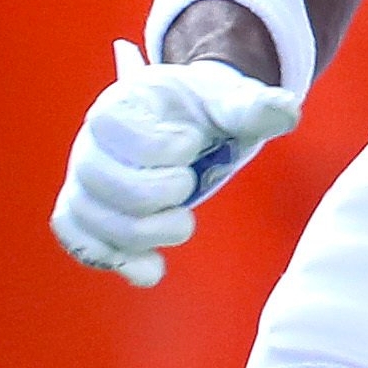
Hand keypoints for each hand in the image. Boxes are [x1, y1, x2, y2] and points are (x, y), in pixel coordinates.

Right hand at [50, 41, 302, 286]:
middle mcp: (88, 144)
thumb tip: (285, 111)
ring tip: (183, 223)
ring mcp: (82, 182)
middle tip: (189, 183)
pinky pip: (82, 244)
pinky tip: (152, 268)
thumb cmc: (205, 110)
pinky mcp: (83, 215)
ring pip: (96, 221)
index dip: (165, 146)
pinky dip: (118, 260)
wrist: (189, 125)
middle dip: (162, 193)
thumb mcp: (230, 99)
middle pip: (110, 185)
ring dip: (148, 232)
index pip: (123, 131)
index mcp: (119, 105)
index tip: (192, 143)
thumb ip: (253, 106)